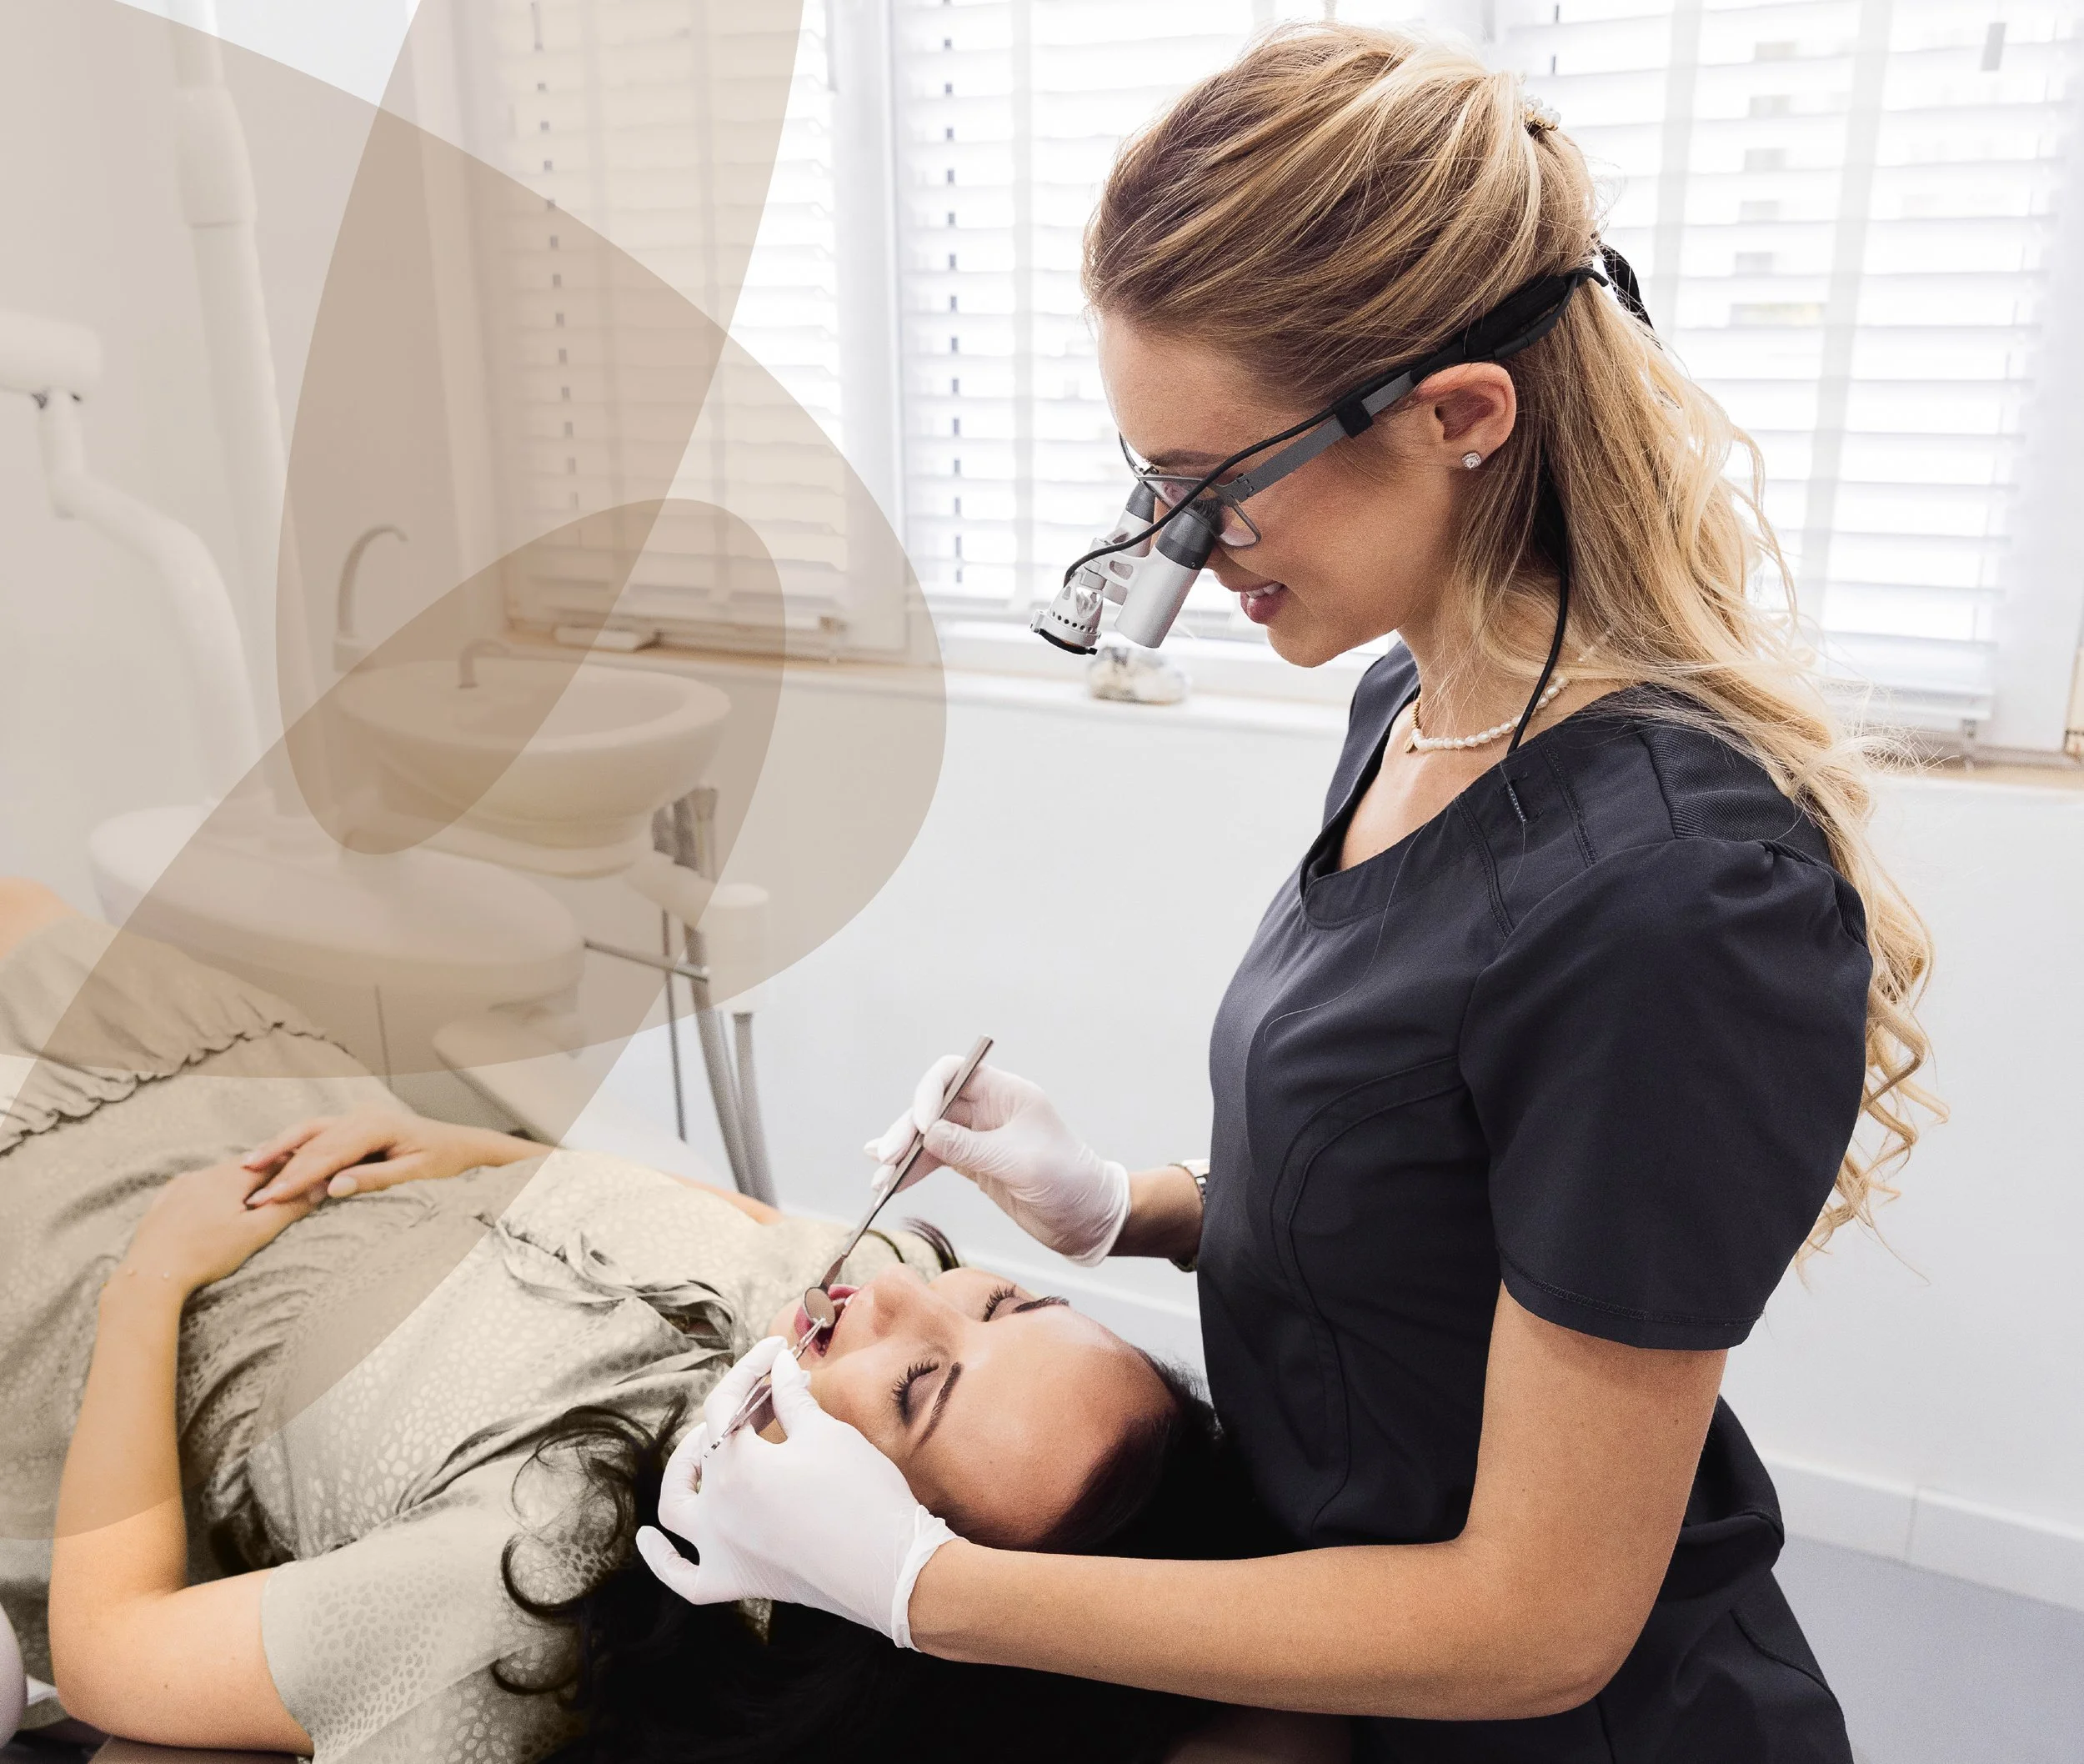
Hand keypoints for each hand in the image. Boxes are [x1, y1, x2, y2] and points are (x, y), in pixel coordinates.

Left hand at [116, 1160, 319, 1296]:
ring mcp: (179, 1188)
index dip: (290, 1167)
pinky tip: (209, 1209)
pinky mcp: (162, 1203)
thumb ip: (288, 1207)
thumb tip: (319, 1187)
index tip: (304, 1172)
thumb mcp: (255, 1233)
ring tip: (245, 1202)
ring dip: (234, 1185)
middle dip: (262, 1177)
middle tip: (279, 1189)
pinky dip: (207, 1195)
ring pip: (216, 1177)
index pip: (270, 1162)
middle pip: (242, 1168)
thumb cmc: (206, 1255)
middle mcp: (203, 1174)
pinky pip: (191, 1189)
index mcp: (228, 1177)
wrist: (151, 1275)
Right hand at [240, 1107, 533, 1205]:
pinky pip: (318, 1133)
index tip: (269, 1198)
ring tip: (247, 1167)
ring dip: (279, 1149)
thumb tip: (333, 1187)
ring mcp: (357, 1117)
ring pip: (310, 1131)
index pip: (328, 1155)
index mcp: (378, 1125)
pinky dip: (293, 1144)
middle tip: (250, 1194)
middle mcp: (363, 1116)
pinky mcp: (354, 1124)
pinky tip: (272, 1157)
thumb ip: (375, 1179)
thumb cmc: (444, 1161)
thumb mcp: (416, 1175)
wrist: (462, 1145)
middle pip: (313, 1142)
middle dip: (280, 1168)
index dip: (296, 1178)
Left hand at [636, 1339, 954, 1646]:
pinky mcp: (735, 1581)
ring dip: (681, 1472)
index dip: (752, 1368)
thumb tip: (777, 1367)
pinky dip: (662, 1559)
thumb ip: (791, 1398)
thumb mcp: (827, 1435)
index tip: (777, 1348)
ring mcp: (720, 1551)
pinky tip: (651, 1537)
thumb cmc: (862, 1496)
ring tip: (700, 1448)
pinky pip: (684, 1576)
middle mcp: (715, 1510)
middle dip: (736, 1411)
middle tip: (772, 1395)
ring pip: (677, 1507)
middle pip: (708, 1447)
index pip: (728, 1403)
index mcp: (735, 1467)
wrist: (891, 1570)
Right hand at [863, 1058, 1129, 1264]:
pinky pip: (936, 1159)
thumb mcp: (1019, 1163)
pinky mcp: (975, 1164)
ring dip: (903, 1155)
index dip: (929, 1092)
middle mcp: (990, 1110)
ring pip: (930, 1136)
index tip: (921, 1125)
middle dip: (907, 1130)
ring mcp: (980, 1137)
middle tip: (887, 1159)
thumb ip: (971, 1147)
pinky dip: (913, 1169)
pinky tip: (890, 1179)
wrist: (1090, 1220)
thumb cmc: (1068, 1183)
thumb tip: (926, 1133)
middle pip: (934, 1107)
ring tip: (879, 1179)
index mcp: (1006, 1094)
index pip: (953, 1073)